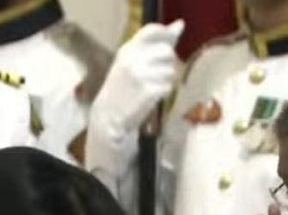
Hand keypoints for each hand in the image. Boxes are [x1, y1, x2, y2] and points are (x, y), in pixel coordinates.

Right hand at [93, 20, 184, 134]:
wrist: (108, 116)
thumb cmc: (122, 88)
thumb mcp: (130, 62)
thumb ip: (153, 44)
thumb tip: (179, 25)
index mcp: (127, 50)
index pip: (152, 30)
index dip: (165, 34)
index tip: (169, 42)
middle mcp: (133, 59)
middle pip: (167, 51)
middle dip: (168, 63)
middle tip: (157, 74)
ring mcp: (141, 75)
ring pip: (171, 70)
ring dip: (166, 80)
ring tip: (151, 87)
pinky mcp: (149, 91)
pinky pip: (169, 86)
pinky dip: (164, 92)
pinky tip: (152, 96)